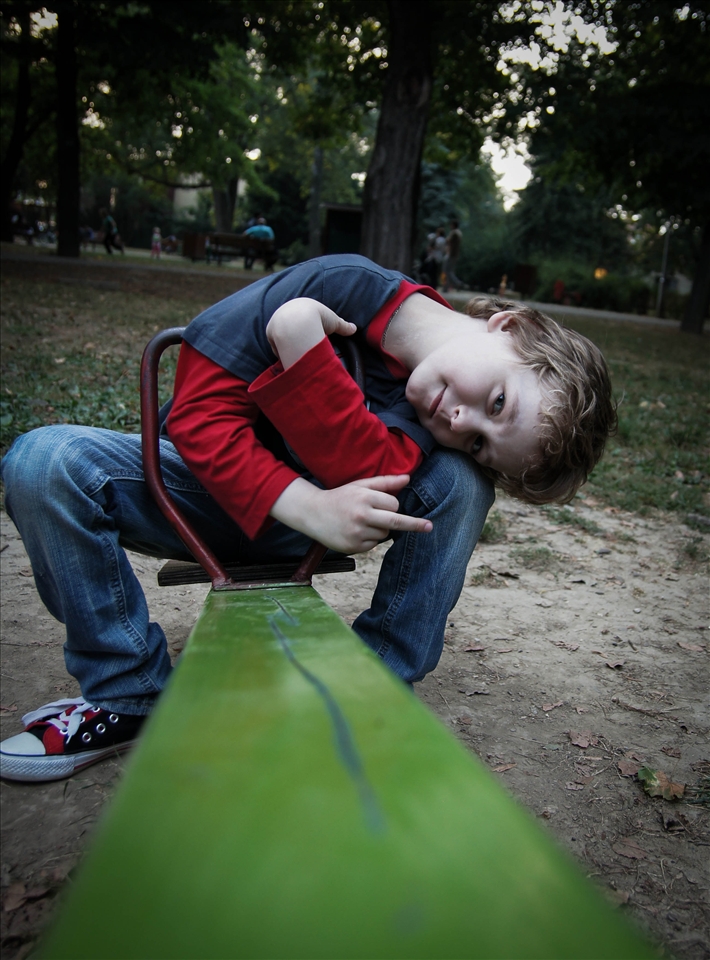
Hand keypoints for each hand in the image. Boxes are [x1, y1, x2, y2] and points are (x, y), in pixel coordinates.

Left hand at [266, 298, 355, 368]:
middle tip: (303, 346)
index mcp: (300, 305)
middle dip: (295, 336)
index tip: (311, 336)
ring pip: (281, 335)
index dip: (307, 328)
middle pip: (290, 326)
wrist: (300, 320)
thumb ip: (343, 326)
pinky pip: (275, 343)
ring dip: (286, 343)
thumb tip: (354, 329)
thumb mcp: (333, 321)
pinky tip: (288, 354)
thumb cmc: (318, 318)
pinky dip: (280, 349)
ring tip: (295, 352)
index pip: (302, 318)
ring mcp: (276, 320)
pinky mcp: (270, 331)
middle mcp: (286, 311)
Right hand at [270, 474, 432, 553]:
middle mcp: (361, 515)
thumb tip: (408, 478)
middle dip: (414, 525)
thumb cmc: (340, 497)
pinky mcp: (353, 547)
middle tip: (429, 527)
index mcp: (364, 497)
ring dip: (380, 529)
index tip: (389, 505)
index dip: (392, 505)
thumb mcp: (360, 485)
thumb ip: (385, 482)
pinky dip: (369, 539)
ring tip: (361, 522)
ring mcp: (357, 533)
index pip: (394, 505)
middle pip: (396, 522)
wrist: (312, 513)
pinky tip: (354, 532)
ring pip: (384, 534)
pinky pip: (373, 544)